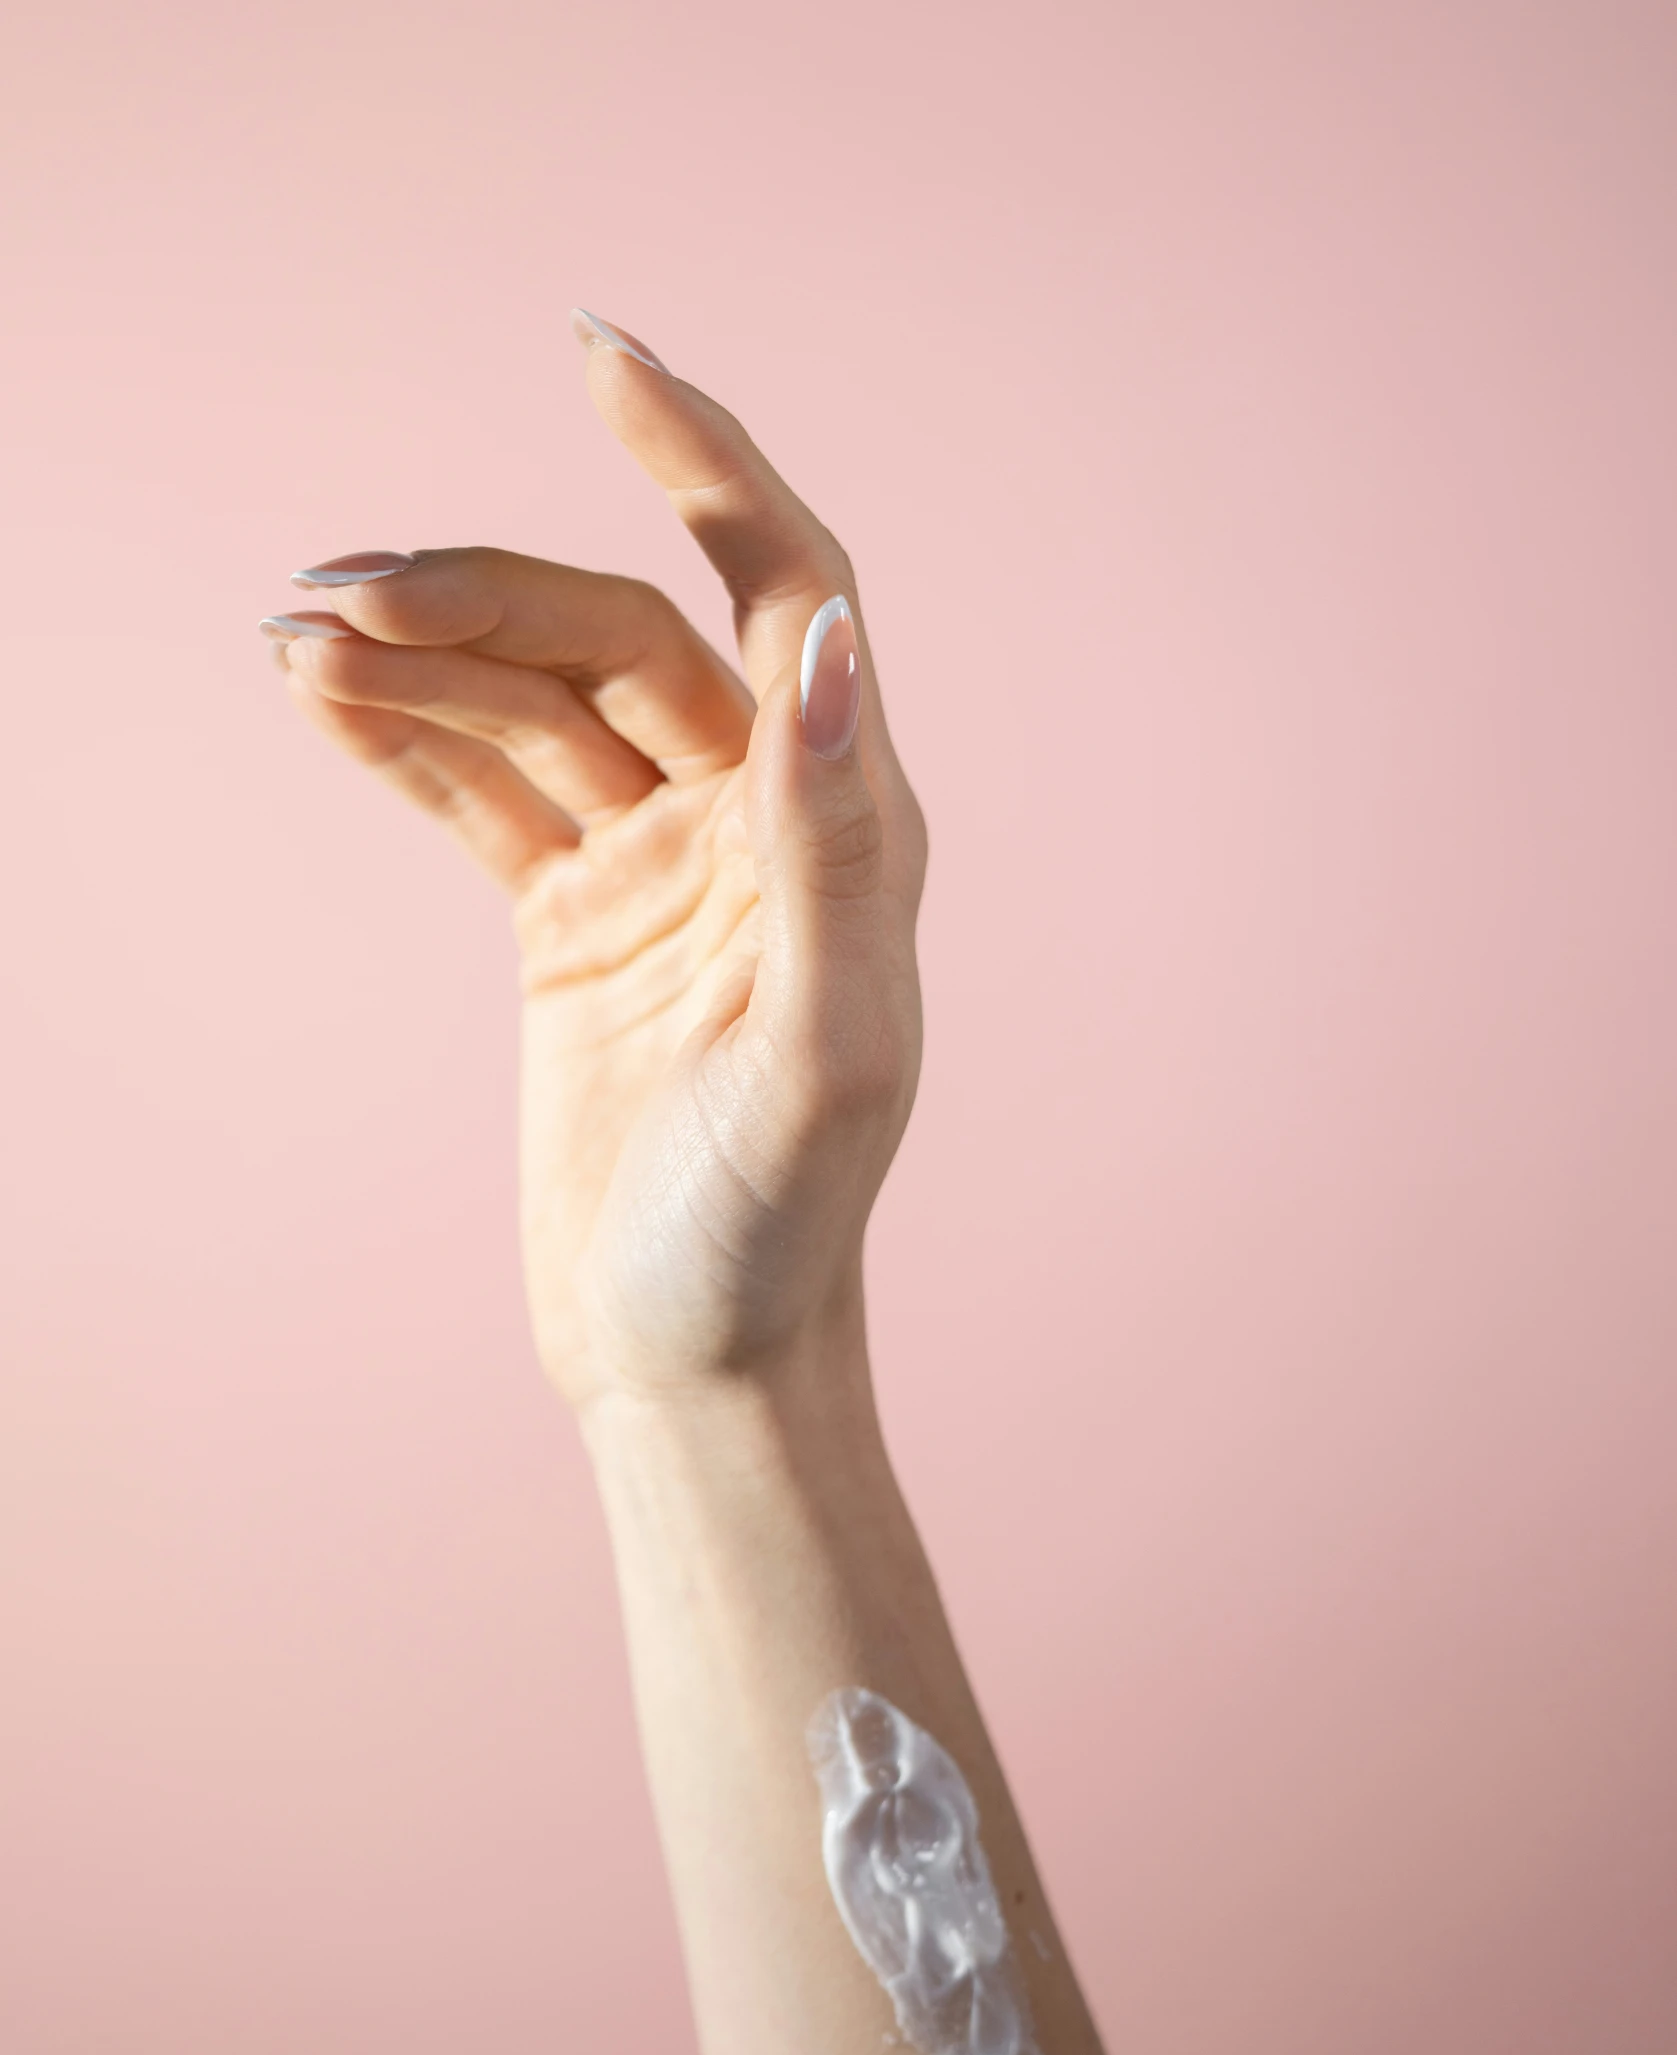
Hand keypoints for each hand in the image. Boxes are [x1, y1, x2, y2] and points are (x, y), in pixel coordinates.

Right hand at [267, 316, 926, 1409]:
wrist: (690, 1351)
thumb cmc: (774, 1231)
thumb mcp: (821, 1055)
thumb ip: (831, 848)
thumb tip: (830, 639)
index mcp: (842, 824)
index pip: (781, 587)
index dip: (703, 464)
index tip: (601, 357)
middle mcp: (754, 818)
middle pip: (610, 639)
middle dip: (480, 599)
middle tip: (340, 596)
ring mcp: (655, 860)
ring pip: (530, 704)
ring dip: (421, 656)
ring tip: (297, 631)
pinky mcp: (573, 913)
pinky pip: (481, 789)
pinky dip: (403, 737)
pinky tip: (319, 691)